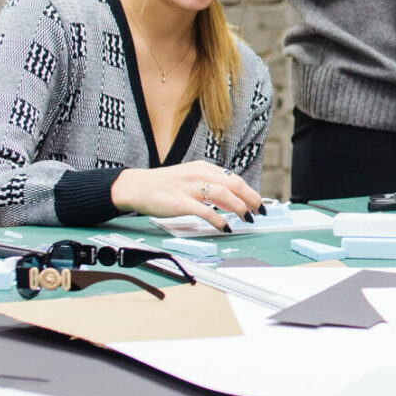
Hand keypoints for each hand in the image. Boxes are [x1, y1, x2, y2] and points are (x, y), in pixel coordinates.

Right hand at [110, 161, 262, 231]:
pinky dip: (219, 220)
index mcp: (203, 168)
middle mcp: (199, 175)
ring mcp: (190, 188)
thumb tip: (230, 200)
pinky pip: (206, 211)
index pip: (233, 178)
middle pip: (234, 183)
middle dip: (251, 198)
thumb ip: (208, 186)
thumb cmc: (162, 185)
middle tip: (259, 211)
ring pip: (224, 194)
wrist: (135, 187)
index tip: (256, 202)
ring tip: (247, 218)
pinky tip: (225, 227)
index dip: (249, 191)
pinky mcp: (181, 203)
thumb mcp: (189, 178)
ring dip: (240, 207)